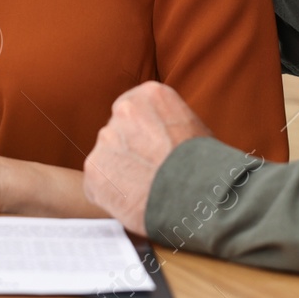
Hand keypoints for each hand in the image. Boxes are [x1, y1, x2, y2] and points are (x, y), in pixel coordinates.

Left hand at [83, 81, 212, 233]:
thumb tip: (160, 135)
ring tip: (143, 190)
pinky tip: (132, 203)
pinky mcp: (93, 170)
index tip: (150, 149)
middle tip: (147, 172)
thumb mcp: (192, 126)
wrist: (198, 194)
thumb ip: (166, 123)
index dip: (141, 133)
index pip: (133, 109)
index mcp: (149, 94)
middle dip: (128, 151)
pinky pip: (97, 184)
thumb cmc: (205, 164)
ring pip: (106, 158)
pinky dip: (110, 196)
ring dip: (119, 173)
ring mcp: (106, 139)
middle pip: (117, 132)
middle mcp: (123, 110)